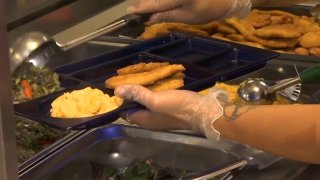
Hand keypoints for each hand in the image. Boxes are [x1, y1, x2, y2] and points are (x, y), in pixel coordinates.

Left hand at [115, 84, 226, 138]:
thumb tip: (117, 91)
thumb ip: (136, 95)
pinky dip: (153, 93)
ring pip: (146, 104)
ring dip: (143, 93)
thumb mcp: (154, 99)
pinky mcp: (169, 110)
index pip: (125, 112)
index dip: (121, 100)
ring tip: (142, 78)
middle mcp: (149, 120)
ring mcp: (160, 116)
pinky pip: (156, 102)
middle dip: (132, 95)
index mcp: (143, 120)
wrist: (202, 111)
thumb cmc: (177, 107)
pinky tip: (155, 84)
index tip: (120, 86)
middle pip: (135, 107)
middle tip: (131, 78)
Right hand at [127, 0, 251, 23]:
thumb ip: (167, 15)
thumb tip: (150, 18)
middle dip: (147, 3)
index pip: (157, 2)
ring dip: (154, 1)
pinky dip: (161, 0)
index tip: (130, 11)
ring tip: (147, 8)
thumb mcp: (189, 17)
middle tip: (137, 11)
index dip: (143, 7)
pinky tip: (158, 4)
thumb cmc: (209, 8)